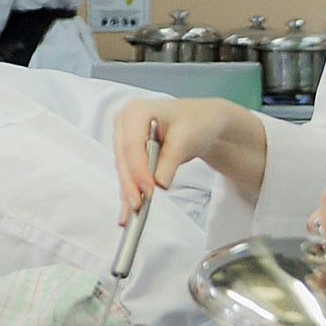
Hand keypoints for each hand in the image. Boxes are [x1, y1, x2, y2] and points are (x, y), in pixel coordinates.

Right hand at [109, 97, 268, 219]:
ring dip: (128, 191)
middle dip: (130, 184)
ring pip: (123, 169)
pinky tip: (127, 211)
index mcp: (136, 110)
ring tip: (131, 215)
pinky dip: (130, 192)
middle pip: (124, 158)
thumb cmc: (196, 121)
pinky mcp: (129, 153)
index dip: (138, 169)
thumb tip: (159, 183)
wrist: (202, 122)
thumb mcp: (186, 139)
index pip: (132, 144)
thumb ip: (170, 160)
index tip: (148, 190)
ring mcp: (124, 138)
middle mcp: (125, 123)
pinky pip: (128, 174)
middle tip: (138, 206)